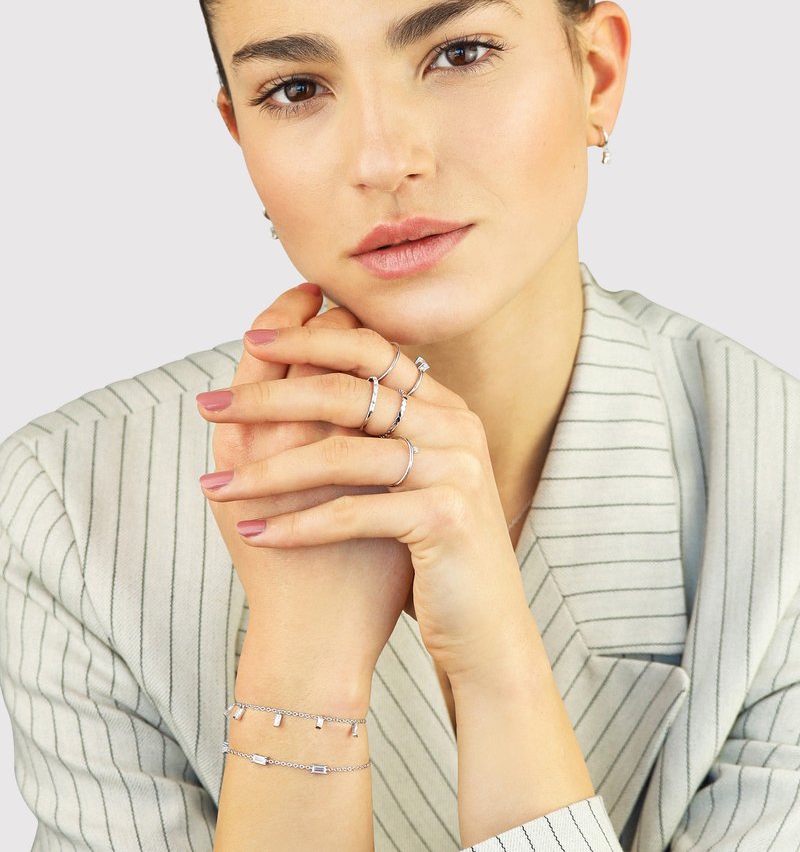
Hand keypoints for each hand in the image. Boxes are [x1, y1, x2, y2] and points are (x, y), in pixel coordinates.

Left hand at [198, 325, 532, 684]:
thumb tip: (301, 378)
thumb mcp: (411, 475)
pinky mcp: (445, 518)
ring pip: (339, 454)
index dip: (307, 336)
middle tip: (210, 404)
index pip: (368, 348)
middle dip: (267, 396)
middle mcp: (454, 426)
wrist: (487, 628)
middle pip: (345, 390)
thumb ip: (378, 427)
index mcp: (443, 407)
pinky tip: (256, 533)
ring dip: (267, 473)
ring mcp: (455, 469)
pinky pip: (350, 512)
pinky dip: (296, 525)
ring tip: (216, 486)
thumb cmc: (432, 551)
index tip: (250, 339)